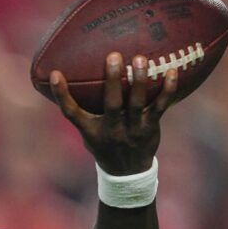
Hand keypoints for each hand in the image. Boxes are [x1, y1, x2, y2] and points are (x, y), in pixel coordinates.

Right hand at [47, 50, 176, 175]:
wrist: (126, 173)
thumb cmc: (105, 145)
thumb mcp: (89, 134)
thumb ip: (86, 113)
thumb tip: (77, 81)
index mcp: (91, 131)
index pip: (71, 112)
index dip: (61, 94)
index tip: (55, 74)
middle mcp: (111, 130)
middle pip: (111, 103)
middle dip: (112, 80)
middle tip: (113, 56)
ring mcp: (132, 130)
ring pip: (137, 103)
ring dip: (139, 80)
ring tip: (140, 59)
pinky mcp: (150, 128)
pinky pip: (160, 107)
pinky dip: (167, 89)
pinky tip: (172, 71)